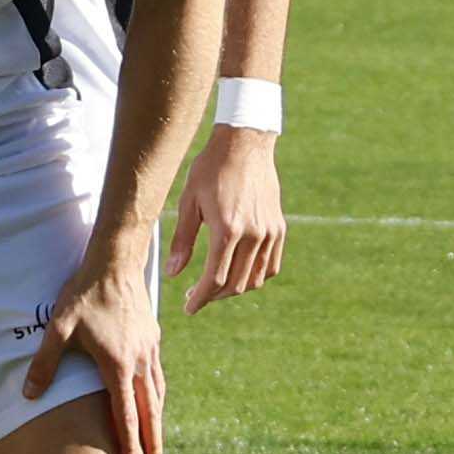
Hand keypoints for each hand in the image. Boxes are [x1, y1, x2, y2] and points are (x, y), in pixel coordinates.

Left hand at [24, 235, 166, 453]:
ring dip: (157, 421)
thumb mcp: (58, 329)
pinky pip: (158, 376)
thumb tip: (28, 395)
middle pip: (149, 411)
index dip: (127, 442)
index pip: (125, 414)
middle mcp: (140, 362)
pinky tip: (154, 402)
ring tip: (156, 444)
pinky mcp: (153, 340)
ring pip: (157, 394)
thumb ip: (45, 364)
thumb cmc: (83, 296)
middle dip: (151, 441)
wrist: (115, 264)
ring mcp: (150, 351)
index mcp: (118, 365)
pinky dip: (157, 396)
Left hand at [167, 124, 284, 312]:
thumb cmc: (210, 170)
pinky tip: (238, 275)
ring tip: (214, 287)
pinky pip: (271, 265)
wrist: (244, 145)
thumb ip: (182, 240)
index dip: (200, 298)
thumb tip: (174, 274)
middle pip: (235, 283)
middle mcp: (253, 234)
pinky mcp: (279, 228)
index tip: (189, 308)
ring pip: (255, 278)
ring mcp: (270, 232)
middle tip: (196, 297)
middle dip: (214, 296)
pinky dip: (256, 277)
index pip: (214, 279)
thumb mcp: (188, 202)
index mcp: (227, 229)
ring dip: (234, 289)